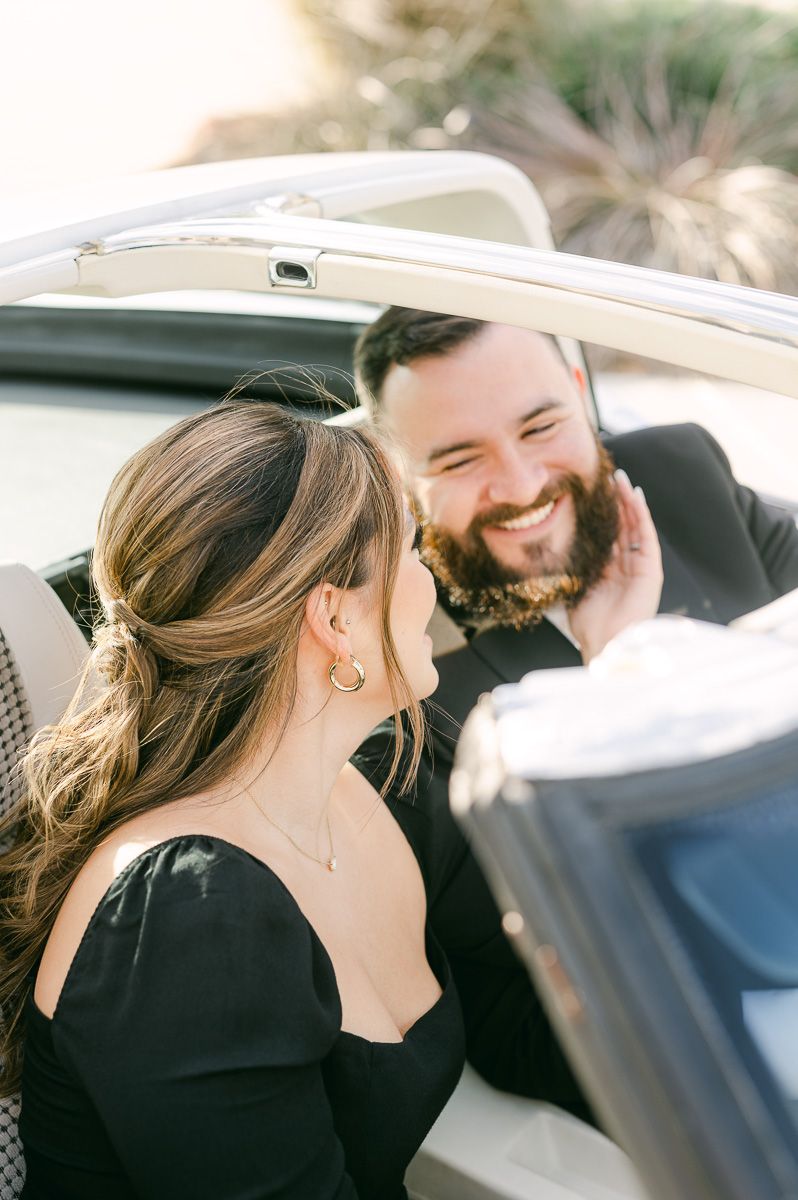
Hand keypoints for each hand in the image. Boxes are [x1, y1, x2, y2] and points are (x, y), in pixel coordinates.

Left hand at [569, 469, 662, 663]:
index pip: (607, 535)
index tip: (591, 492)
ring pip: (635, 526)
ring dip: (629, 502)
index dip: (601, 513)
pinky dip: (642, 516)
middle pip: (622, 526)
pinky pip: (646, 537)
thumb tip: (548, 549)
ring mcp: (640, 568)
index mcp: (609, 571)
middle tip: (609, 475)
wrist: (606, 645)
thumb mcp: (574, 588)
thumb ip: (570, 569)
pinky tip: (635, 496)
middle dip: (617, 501)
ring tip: (622, 479)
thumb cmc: (588, 625)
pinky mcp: (650, 571)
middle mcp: (626, 566)